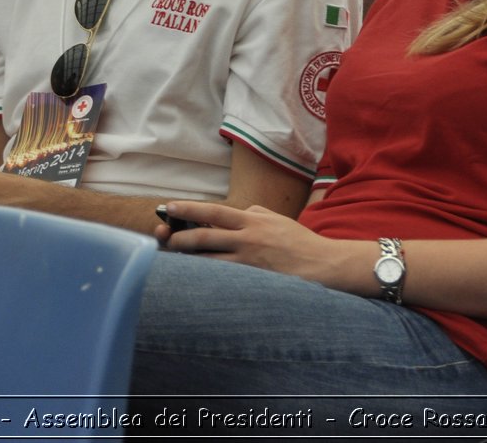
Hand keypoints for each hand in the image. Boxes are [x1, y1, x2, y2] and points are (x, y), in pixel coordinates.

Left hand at [156, 201, 345, 285]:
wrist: (324, 266)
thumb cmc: (300, 243)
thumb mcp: (277, 219)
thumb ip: (255, 213)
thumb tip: (238, 211)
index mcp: (252, 220)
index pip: (213, 211)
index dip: (189, 208)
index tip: (169, 206)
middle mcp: (247, 238)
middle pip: (204, 235)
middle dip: (179, 236)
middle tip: (162, 236)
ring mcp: (249, 261)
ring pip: (209, 259)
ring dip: (188, 259)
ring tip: (171, 257)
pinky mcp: (252, 280)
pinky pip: (222, 278)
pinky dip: (205, 276)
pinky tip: (192, 277)